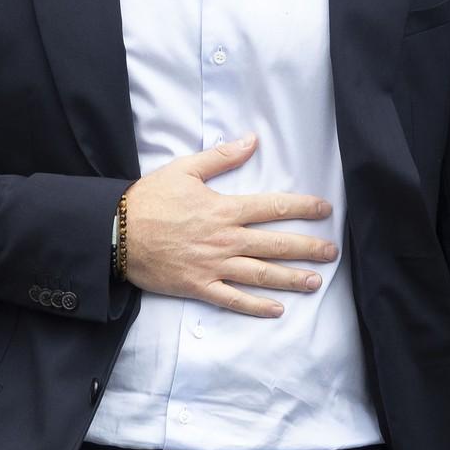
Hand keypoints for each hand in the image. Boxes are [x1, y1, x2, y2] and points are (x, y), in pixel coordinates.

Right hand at [125, 133, 336, 317]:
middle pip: (275, 244)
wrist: (116, 232)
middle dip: (308, 248)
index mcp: (224, 209)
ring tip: (316, 281)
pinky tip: (277, 310)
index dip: (303, 208)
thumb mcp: (185, 169)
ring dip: (291, 279)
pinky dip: (256, 306)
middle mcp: (225, 239)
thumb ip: (221, 157)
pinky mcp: (199, 286)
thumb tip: (251, 140)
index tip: (325, 210)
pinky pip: (233, 299)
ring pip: (261, 274)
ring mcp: (213, 266)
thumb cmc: (149, 198)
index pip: (273, 208)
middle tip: (333, 252)